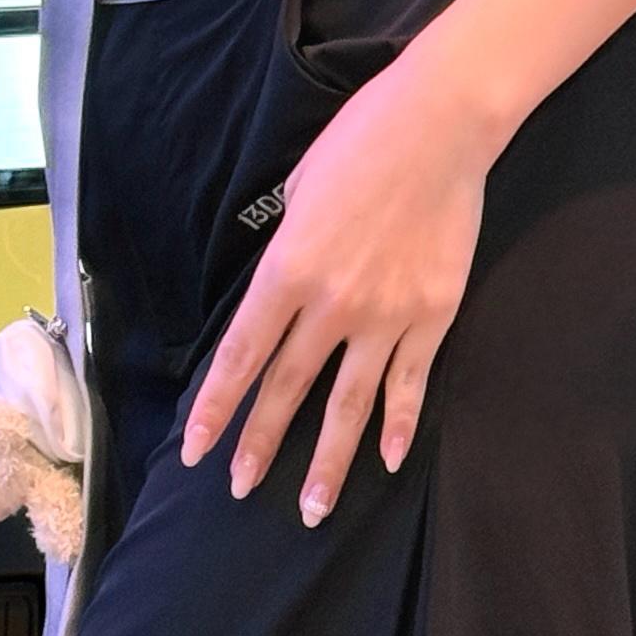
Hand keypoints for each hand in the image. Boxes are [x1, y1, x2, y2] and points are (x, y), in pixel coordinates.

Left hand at [179, 44, 494, 524]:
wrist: (438, 126)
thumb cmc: (359, 141)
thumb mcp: (298, 190)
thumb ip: (287, 248)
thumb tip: (281, 280)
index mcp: (287, 270)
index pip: (240, 356)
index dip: (217, 409)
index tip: (197, 450)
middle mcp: (330, 304)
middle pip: (286, 389)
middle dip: (258, 444)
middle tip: (240, 489)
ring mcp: (385, 316)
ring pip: (347, 406)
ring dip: (326, 462)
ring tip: (312, 509)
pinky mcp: (432, 316)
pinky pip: (408, 383)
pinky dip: (397, 425)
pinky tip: (386, 459)